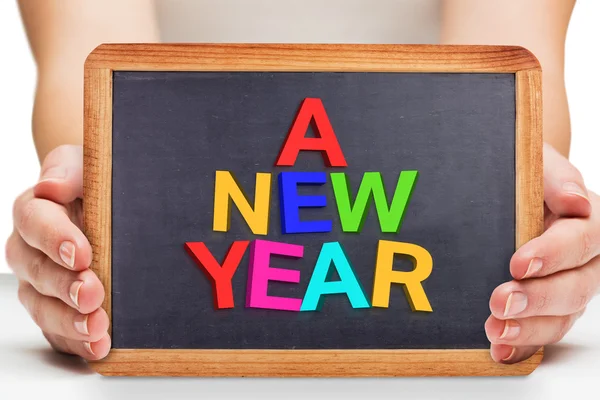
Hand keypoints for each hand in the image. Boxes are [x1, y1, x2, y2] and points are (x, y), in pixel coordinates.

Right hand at [5, 145, 109, 358]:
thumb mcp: (86, 164)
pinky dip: (77, 342)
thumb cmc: (95, 183)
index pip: (34, 222)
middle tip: (92, 294)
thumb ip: (69, 171)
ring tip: (97, 328)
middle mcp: (31, 250)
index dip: (55, 239)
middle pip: (37, 271)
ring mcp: (41, 283)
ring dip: (69, 320)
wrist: (109, 206)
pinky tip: (98, 347)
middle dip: (65, 286)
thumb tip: (50, 186)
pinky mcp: (57, 309)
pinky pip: (59, 331)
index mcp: (35, 211)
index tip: (82, 253)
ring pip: (43, 306)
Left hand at [486, 143, 599, 362]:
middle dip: (537, 298)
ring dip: (528, 329)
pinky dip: (522, 346)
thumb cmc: (527, 177)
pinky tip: (500, 350)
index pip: (582, 240)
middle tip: (500, 301)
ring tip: (495, 330)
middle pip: (576, 287)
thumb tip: (575, 200)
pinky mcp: (548, 309)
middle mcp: (586, 261)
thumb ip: (555, 178)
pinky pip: (542, 332)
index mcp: (589, 222)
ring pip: (561, 317)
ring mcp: (569, 288)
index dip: (554, 254)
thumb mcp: (538, 164)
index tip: (518, 262)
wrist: (514, 192)